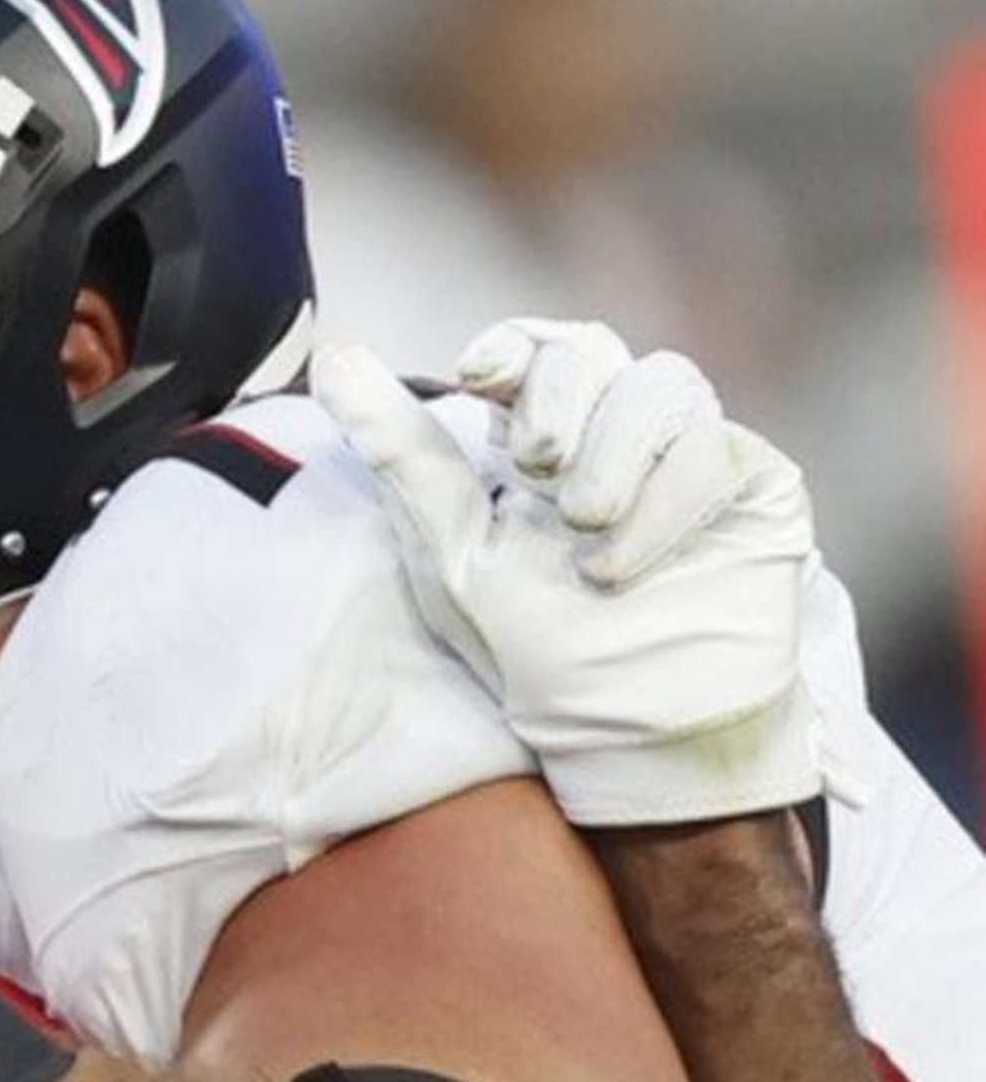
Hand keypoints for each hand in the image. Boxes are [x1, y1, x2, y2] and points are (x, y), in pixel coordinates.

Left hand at [316, 325, 823, 832]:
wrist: (638, 737)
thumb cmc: (539, 659)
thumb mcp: (454, 557)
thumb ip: (403, 455)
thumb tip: (332, 360)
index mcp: (543, 448)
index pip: (534, 351)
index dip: (513, 345)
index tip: (479, 372)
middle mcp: (617, 438)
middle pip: (592, 351)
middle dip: (556, 401)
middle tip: (538, 468)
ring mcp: (687, 454)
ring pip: (660, 383)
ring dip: (612, 452)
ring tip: (586, 532)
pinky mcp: (749, 481)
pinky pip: (709, 449)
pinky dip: (664, 502)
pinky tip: (626, 567)